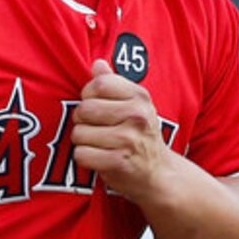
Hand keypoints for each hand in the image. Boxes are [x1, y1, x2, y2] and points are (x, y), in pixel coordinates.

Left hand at [71, 60, 176, 204]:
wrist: (158, 173)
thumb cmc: (141, 136)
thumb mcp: (135, 106)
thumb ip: (114, 84)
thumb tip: (97, 64)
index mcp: (140, 97)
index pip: (99, 84)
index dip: (88, 95)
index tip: (96, 106)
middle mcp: (136, 116)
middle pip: (85, 109)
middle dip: (82, 121)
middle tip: (96, 129)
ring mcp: (128, 140)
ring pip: (80, 133)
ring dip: (82, 141)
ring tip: (99, 145)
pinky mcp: (118, 162)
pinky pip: (82, 154)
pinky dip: (85, 159)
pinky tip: (99, 159)